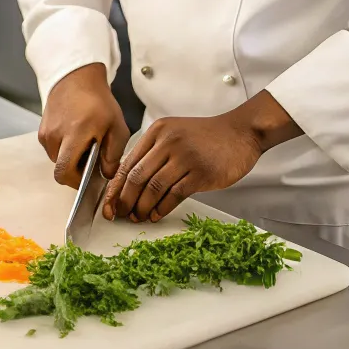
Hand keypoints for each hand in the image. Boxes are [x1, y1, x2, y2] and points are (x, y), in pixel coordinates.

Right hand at [38, 63, 130, 186]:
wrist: (77, 78)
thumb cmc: (98, 101)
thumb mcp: (116, 125)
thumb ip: (114, 154)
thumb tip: (107, 175)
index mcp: (74, 133)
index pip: (64, 171)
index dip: (77, 182)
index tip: (90, 178)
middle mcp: (55, 135)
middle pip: (61, 169)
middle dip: (77, 169)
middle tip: (93, 158)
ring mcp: (45, 133)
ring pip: (57, 160)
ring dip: (70, 159)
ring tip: (85, 145)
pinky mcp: (41, 131)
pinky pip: (53, 151)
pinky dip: (64, 150)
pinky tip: (76, 138)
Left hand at [102, 90, 301, 222]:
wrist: (239, 133)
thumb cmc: (205, 137)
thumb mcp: (174, 134)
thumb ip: (153, 152)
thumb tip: (128, 182)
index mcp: (157, 131)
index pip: (128, 162)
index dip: (115, 187)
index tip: (109, 203)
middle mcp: (168, 142)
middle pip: (136, 177)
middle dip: (124, 200)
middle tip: (120, 214)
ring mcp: (184, 157)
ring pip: (153, 187)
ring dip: (142, 207)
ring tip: (138, 217)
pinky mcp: (200, 172)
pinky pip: (174, 194)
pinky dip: (162, 208)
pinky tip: (156, 215)